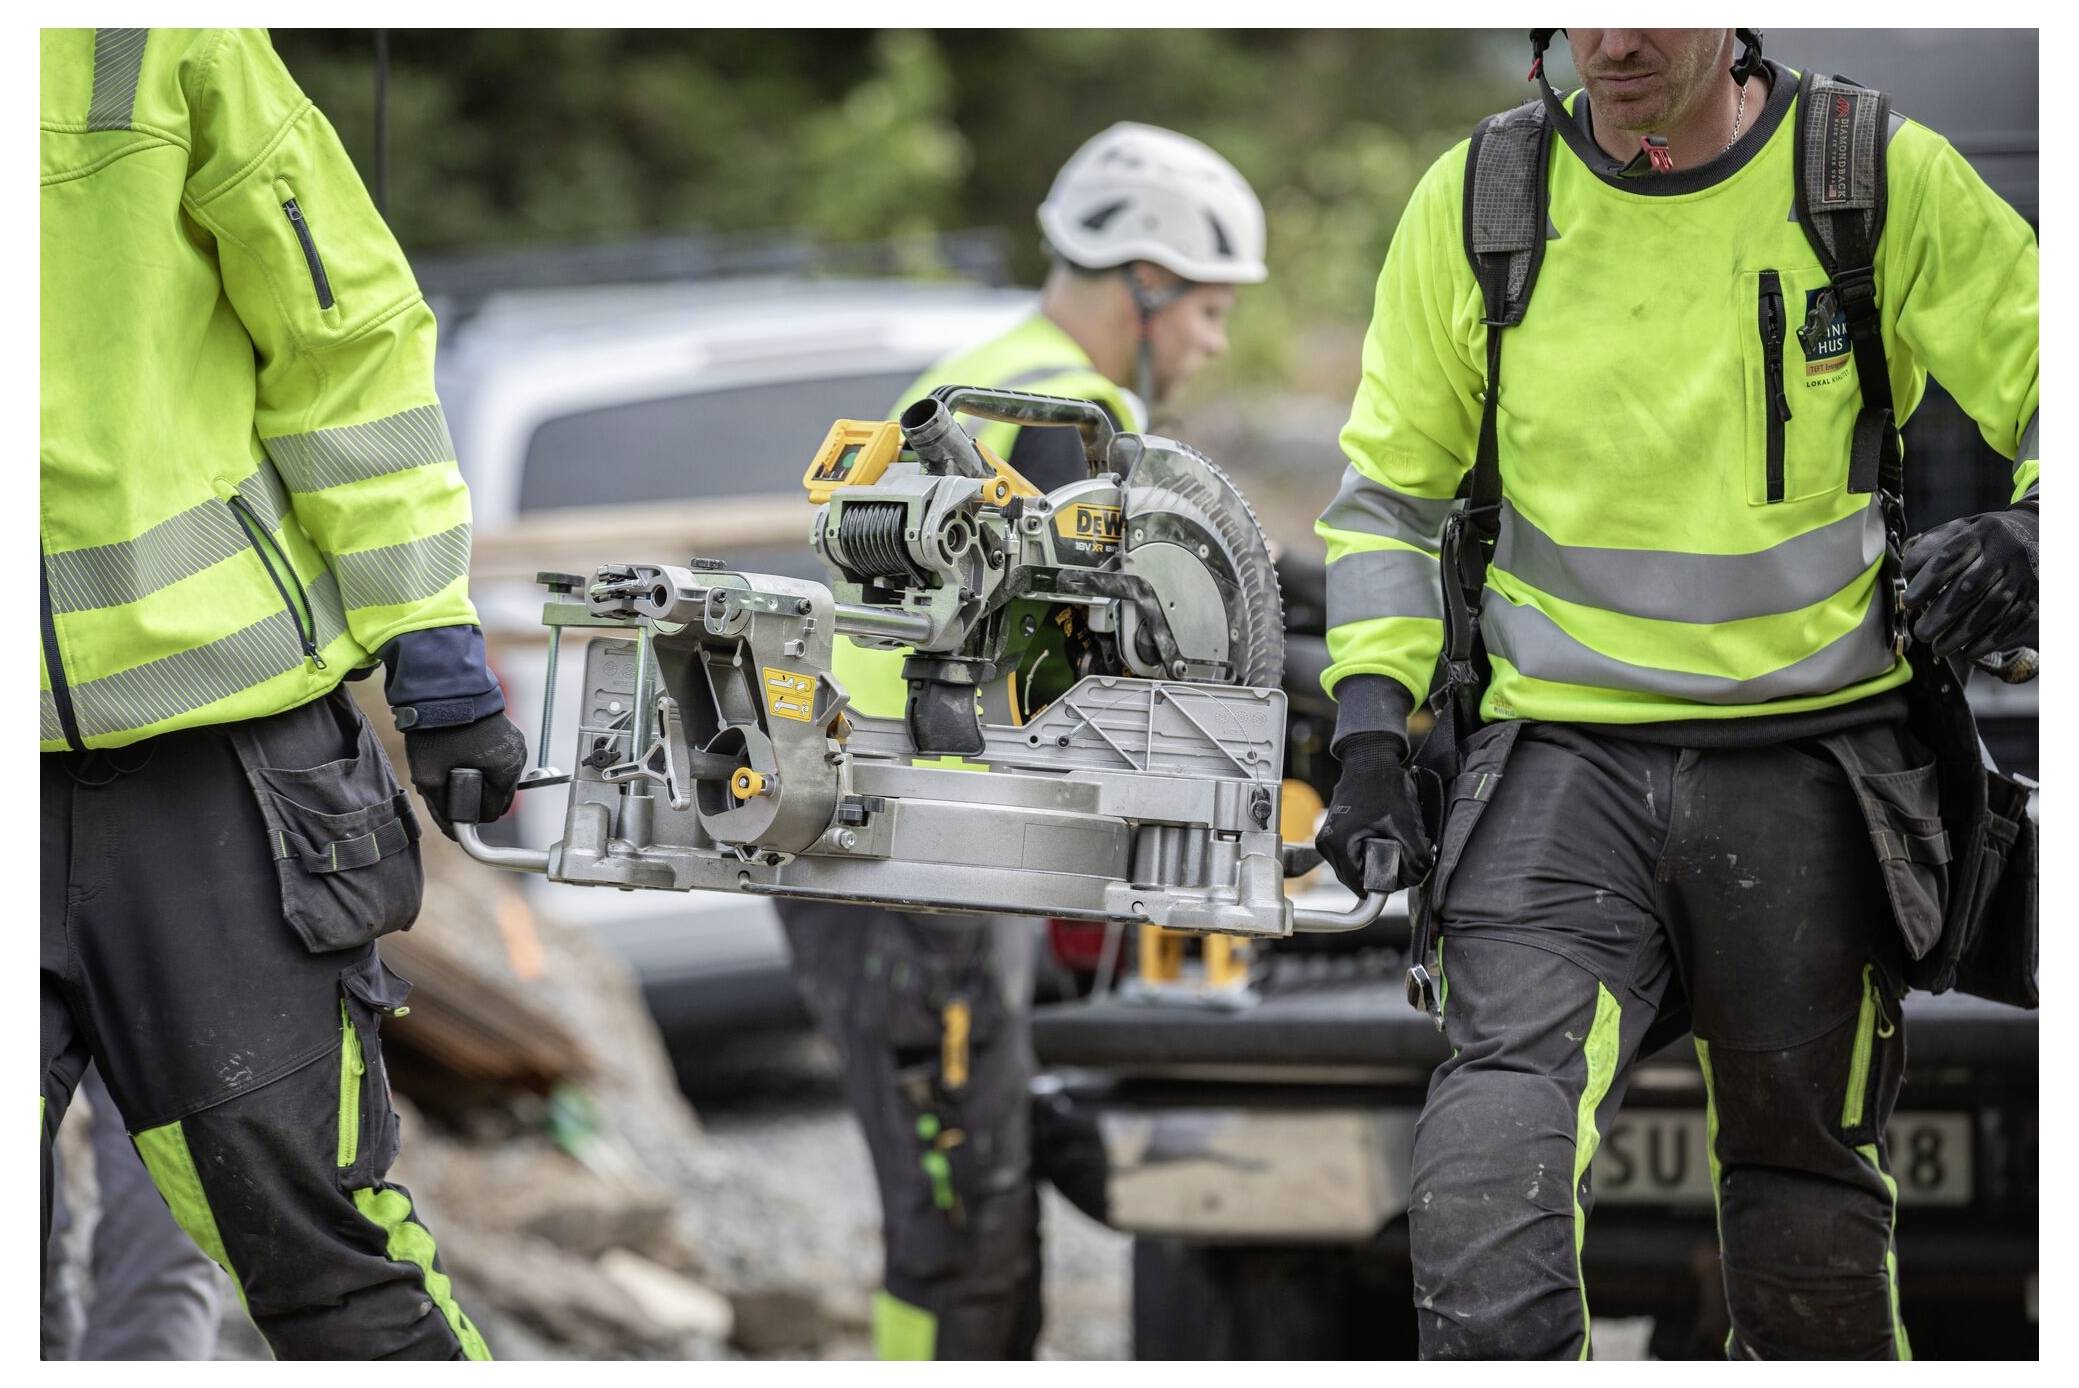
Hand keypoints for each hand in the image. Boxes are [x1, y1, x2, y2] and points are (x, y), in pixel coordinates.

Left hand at [402, 711, 528, 838]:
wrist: (441, 689)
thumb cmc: (437, 732)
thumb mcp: (428, 776)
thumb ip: (440, 807)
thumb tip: (452, 830)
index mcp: (505, 771)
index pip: (493, 812)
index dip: (470, 813)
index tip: (451, 804)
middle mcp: (518, 759)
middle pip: (498, 796)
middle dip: (475, 796)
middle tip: (449, 784)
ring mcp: (516, 744)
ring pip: (498, 778)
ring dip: (479, 779)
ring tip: (453, 766)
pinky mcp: (510, 733)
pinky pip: (499, 760)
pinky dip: (483, 763)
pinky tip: (462, 753)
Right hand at [1315, 732, 1435, 896]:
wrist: (1370, 760)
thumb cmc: (1384, 786)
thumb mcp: (1406, 824)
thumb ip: (1415, 856)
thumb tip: (1415, 877)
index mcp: (1338, 844)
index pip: (1359, 885)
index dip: (1384, 883)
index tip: (1400, 872)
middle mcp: (1326, 844)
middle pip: (1355, 879)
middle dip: (1379, 873)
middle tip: (1400, 857)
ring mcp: (1327, 838)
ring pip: (1353, 868)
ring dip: (1373, 863)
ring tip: (1390, 844)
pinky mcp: (1332, 833)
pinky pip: (1350, 855)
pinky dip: (1366, 852)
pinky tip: (1380, 838)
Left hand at [1901, 508, 2037, 661]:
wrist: (2036, 535)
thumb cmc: (1981, 540)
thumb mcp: (1956, 531)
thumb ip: (1929, 548)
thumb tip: (1907, 573)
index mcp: (1980, 533)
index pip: (1950, 557)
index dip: (1927, 581)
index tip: (1908, 602)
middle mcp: (2005, 552)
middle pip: (1970, 586)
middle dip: (1942, 614)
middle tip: (1921, 633)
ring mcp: (2023, 575)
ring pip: (1992, 607)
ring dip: (1963, 633)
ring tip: (1939, 648)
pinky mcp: (2034, 595)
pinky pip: (2013, 621)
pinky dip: (1989, 640)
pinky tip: (1968, 652)